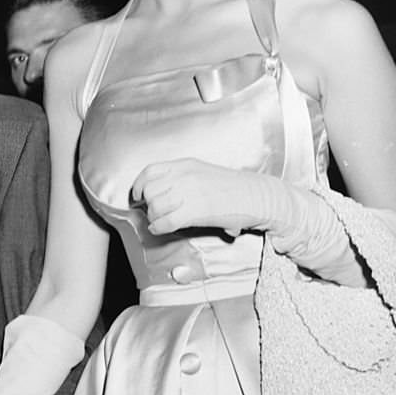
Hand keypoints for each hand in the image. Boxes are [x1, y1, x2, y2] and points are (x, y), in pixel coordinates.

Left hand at [131, 158, 284, 237]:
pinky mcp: (194, 212)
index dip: (139, 185)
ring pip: (155, 207)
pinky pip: (165, 222)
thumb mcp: (206, 173)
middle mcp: (184, 176)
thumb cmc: (237, 188)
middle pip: (150, 190)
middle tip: (151, 212)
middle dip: (147, 204)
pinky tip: (160, 230)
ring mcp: (188, 193)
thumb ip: (185, 179)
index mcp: (186, 165)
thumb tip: (167, 192)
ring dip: (154, 217)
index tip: (137, 195)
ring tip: (159, 222)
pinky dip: (158, 227)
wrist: (258, 197)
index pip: (151, 171)